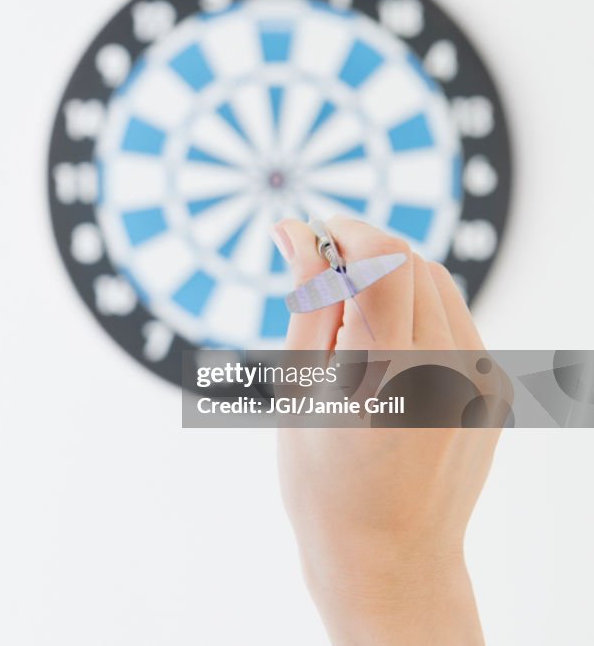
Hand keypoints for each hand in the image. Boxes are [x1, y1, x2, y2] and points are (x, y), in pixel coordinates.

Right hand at [272, 217, 500, 644]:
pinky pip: (456, 320)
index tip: (311, 234)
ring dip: (390, 279)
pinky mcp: (493, 388)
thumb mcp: (298, 388)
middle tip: (320, 283)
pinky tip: (384, 356)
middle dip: (361, 251)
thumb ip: (307, 301)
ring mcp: (480, 379)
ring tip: (351, 327)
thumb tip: (295, 230)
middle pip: (412, 261)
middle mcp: (449, 368)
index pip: (383, 258)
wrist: (388, 558)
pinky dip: (414, 313)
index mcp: (389, 371)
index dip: (343, 230)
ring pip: (438, 283)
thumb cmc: (322, 482)